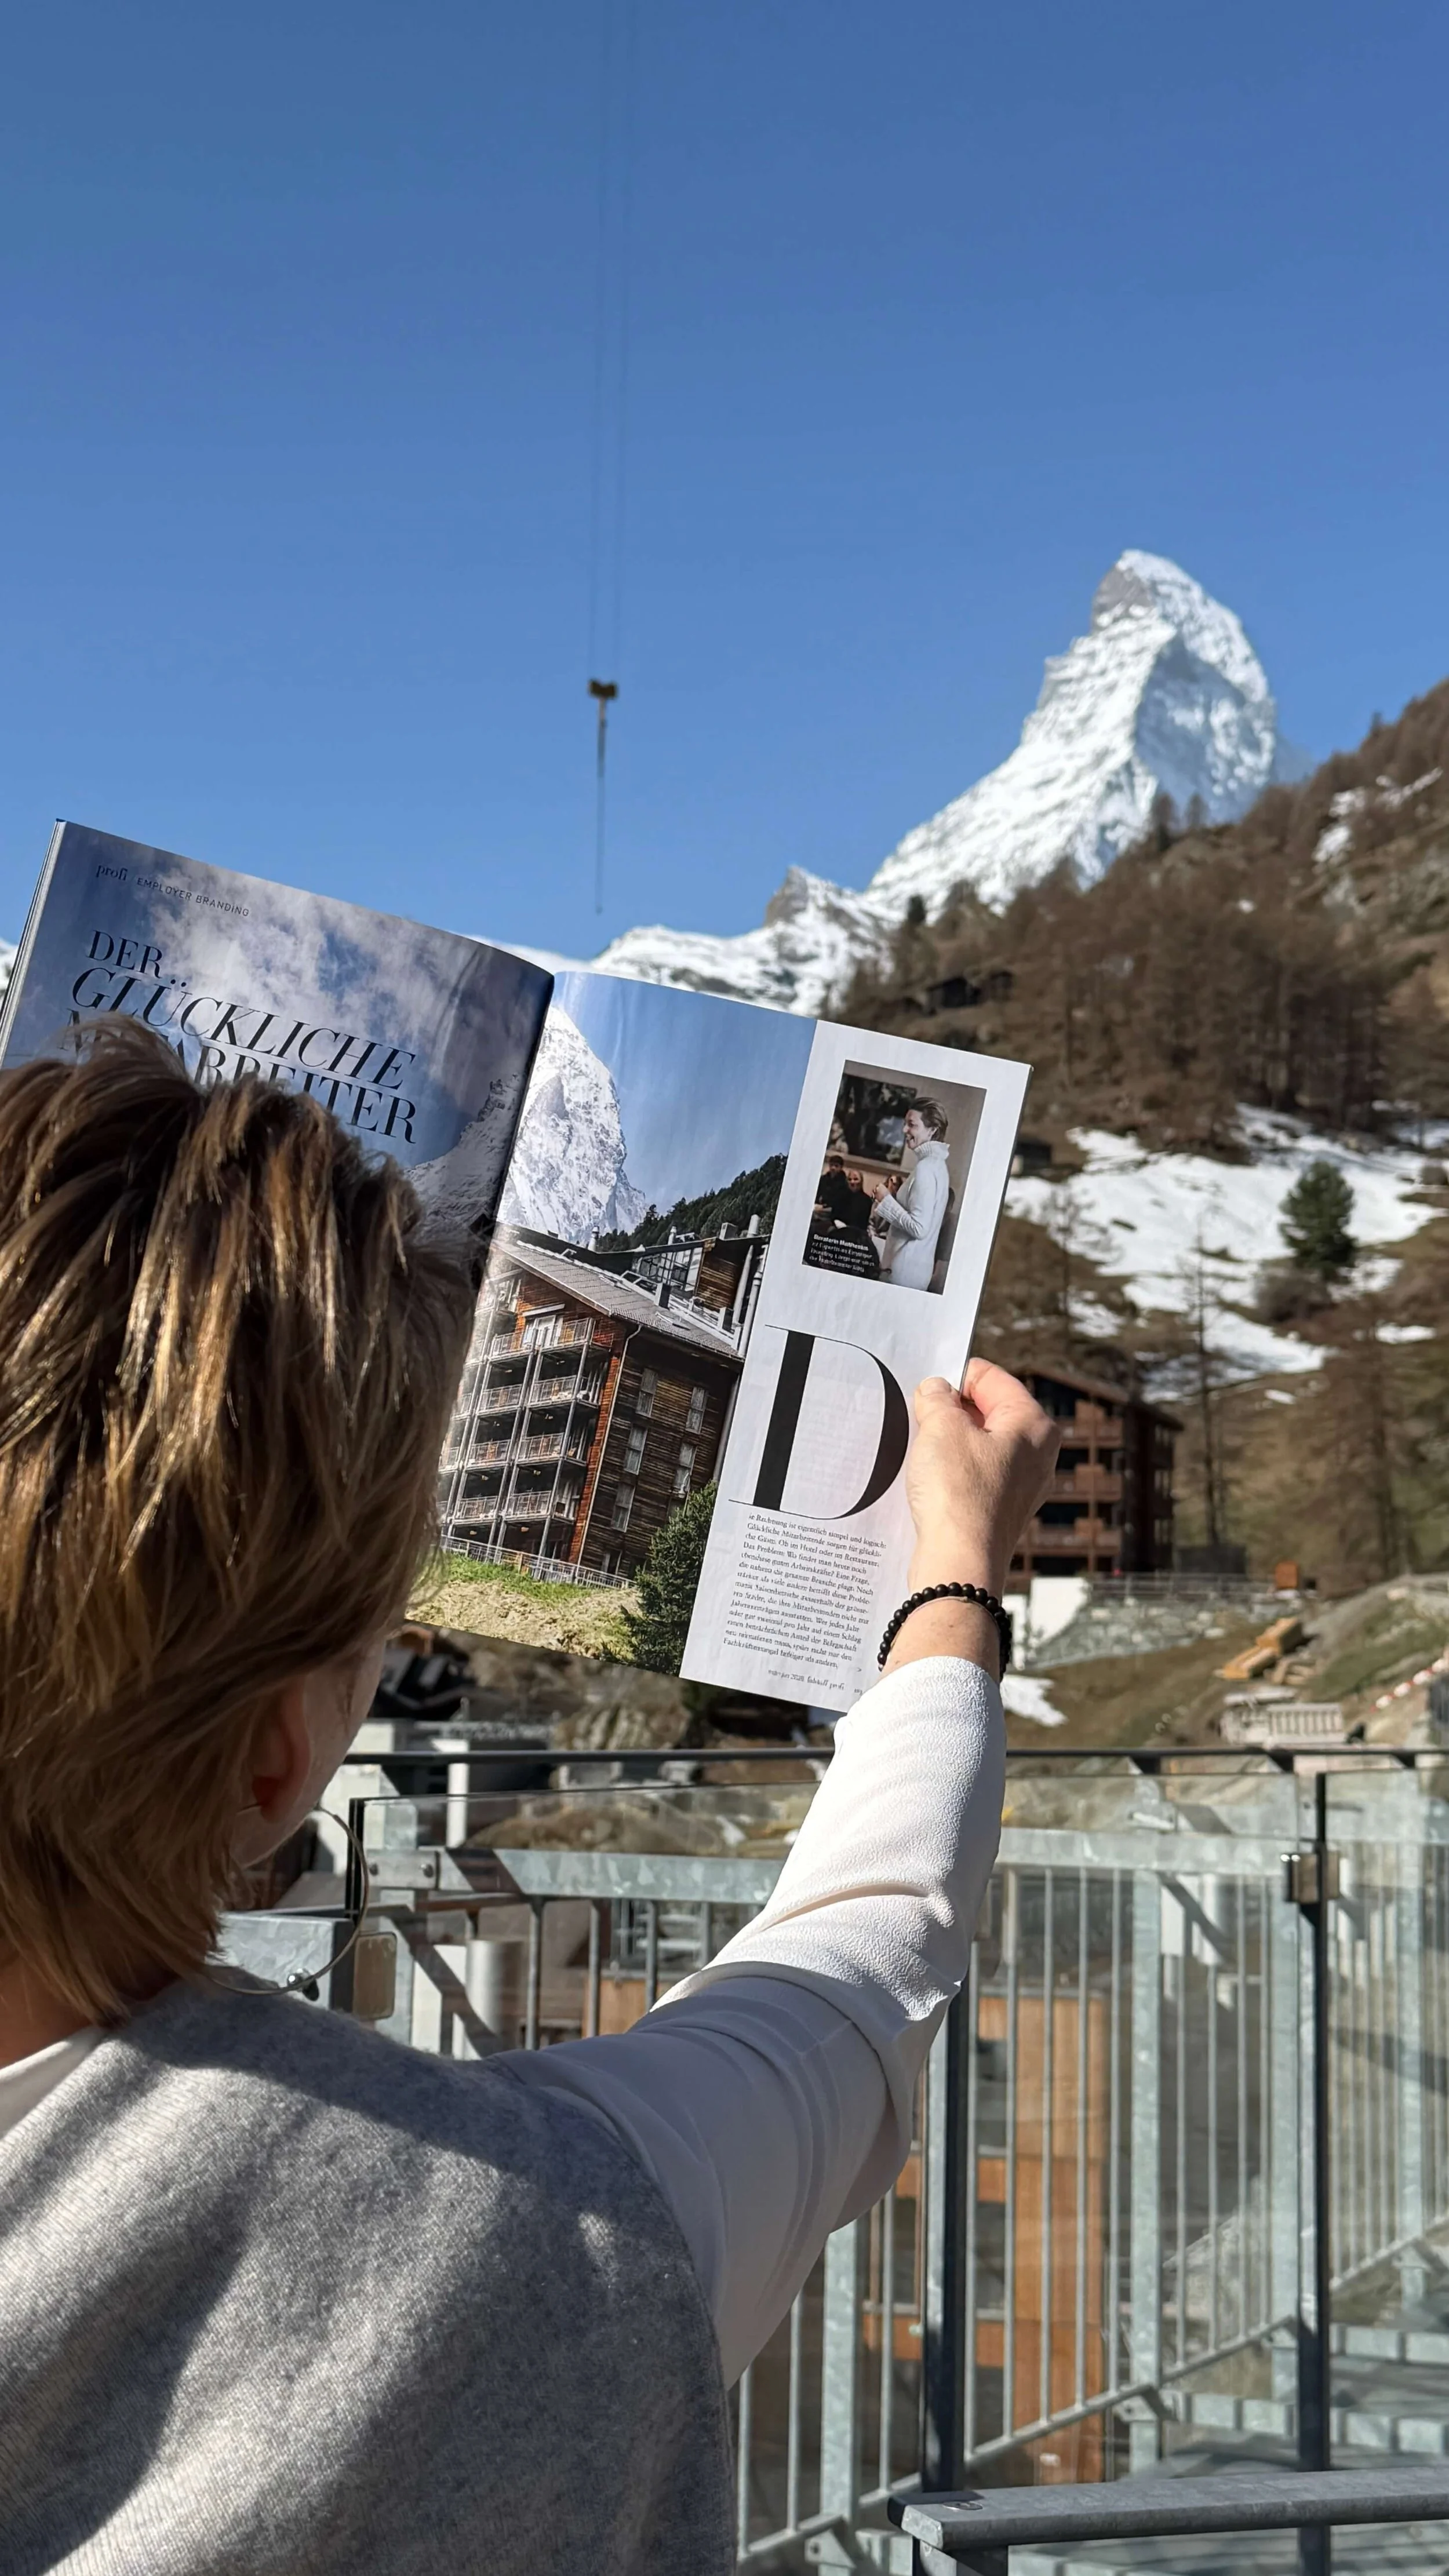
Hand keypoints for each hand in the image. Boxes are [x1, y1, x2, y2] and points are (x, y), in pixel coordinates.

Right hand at [904, 1360, 1059, 1600]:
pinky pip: (976, 1475)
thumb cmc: (958, 1492)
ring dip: (949, 1442)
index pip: (990, 1378)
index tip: (928, 1390)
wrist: (960, 1563)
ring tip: (924, 1451)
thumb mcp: (940, 1428)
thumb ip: (936, 1398)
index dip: (954, 1378)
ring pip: (980, 1444)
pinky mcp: (1003, 1510)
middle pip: (988, 1410)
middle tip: (921, 1418)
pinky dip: (953, 1470)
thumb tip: (936, 1390)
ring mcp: (1022, 1484)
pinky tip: (932, 1480)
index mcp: (1033, 1424)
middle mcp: (1037, 1453)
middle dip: (952, 1411)